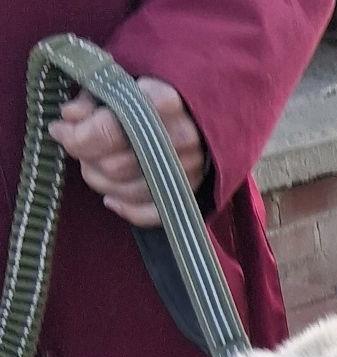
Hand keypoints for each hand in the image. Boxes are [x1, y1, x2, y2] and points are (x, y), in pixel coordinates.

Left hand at [49, 77, 206, 227]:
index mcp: (164, 100)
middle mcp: (181, 138)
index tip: (59, 128)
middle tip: (75, 146)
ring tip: (90, 164)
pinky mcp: (193, 191)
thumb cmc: (150, 91)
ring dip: (101, 181)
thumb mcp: (119, 80)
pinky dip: (127, 209)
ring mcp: (189, 169)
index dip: (76, 135)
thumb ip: (92, 97)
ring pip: (129, 190)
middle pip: (116, 165)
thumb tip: (68, 117)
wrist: (195, 109)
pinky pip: (153, 213)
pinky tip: (110, 198)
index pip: (110, 129)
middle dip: (86, 158)